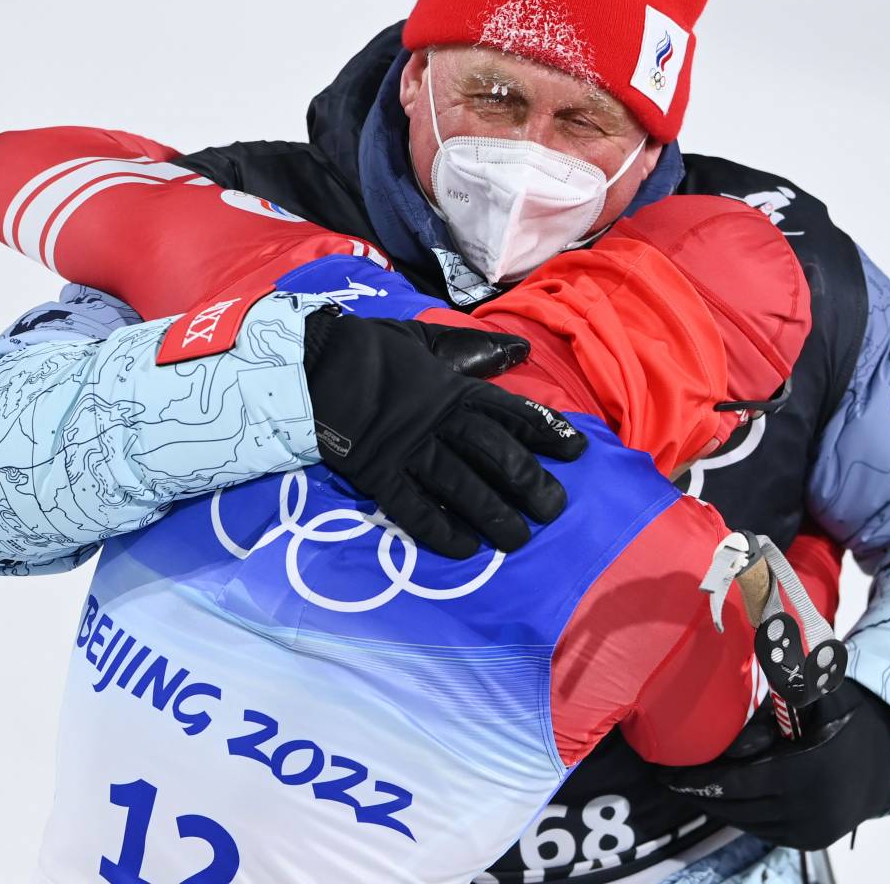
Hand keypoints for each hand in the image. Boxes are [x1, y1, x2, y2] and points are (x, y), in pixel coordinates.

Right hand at [302, 306, 587, 557]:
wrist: (312, 361)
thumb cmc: (373, 350)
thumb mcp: (427, 340)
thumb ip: (473, 351)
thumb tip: (520, 350)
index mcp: (454, 387)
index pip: (511, 412)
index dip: (546, 432)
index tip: (577, 452)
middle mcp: (438, 420)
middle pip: (494, 454)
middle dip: (528, 483)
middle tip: (553, 510)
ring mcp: (407, 448)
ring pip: (460, 485)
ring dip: (492, 514)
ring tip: (517, 539)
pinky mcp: (377, 473)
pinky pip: (412, 508)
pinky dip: (439, 530)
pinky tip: (464, 549)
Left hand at [658, 678, 889, 850]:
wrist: (885, 760)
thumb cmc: (842, 717)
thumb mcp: (819, 693)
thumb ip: (789, 679)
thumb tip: (764, 641)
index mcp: (805, 769)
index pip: (735, 783)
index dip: (697, 780)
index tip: (666, 773)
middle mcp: (807, 807)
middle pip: (734, 805)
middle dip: (699, 792)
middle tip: (668, 777)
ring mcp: (808, 829)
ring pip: (745, 820)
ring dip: (716, 804)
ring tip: (689, 785)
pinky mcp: (808, 840)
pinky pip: (761, 829)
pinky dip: (739, 813)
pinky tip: (722, 796)